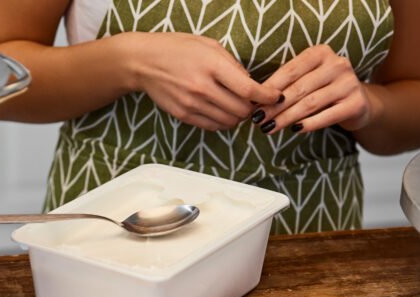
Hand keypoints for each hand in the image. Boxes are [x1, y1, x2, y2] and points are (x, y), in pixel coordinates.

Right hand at [121, 32, 282, 130]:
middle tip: (254, 102)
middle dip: (253, 108)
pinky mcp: (184, 115)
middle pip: (242, 110)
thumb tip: (252, 85)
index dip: (267, 96)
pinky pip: (213, 126)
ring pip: (229, 122)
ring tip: (237, 105)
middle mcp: (202, 88)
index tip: (276, 97)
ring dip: (238, 117)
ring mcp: (192, 104)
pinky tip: (221, 110)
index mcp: (212, 66)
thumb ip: (233, 65)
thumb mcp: (209, 45)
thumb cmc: (178, 49)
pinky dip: (223, 122)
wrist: (143, 62)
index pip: (249, 89)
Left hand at [253, 44, 375, 134]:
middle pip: (298, 88)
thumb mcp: (307, 80)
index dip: (269, 88)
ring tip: (269, 128)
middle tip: (258, 120)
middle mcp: (337, 64)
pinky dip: (309, 124)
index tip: (253, 104)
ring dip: (286, 118)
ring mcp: (349, 83)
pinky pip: (327, 116)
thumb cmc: (323, 91)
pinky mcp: (356, 104)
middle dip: (274, 106)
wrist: (358, 104)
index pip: (290, 70)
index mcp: (321, 53)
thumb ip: (287, 84)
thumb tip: (255, 100)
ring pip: (310, 103)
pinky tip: (294, 130)